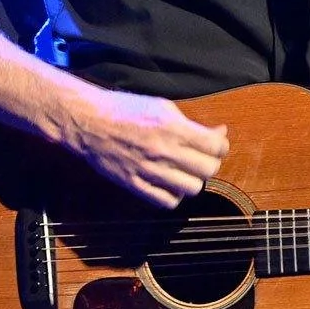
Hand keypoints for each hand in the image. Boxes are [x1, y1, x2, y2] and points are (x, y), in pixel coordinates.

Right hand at [57, 90, 228, 208]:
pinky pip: (167, 202)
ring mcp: (149, 171)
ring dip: (193, 180)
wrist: (88, 121)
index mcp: (172, 127)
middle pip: (208, 170)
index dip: (221, 146)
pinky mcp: (135, 185)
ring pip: (191, 188)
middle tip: (202, 157)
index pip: (215, 147)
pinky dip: (174, 195)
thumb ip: (191, 123)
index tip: (216, 144)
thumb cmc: (124, 109)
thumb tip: (219, 133)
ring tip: (185, 171)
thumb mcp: (162, 106)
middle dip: (210, 163)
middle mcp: (163, 151)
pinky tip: (170, 183)